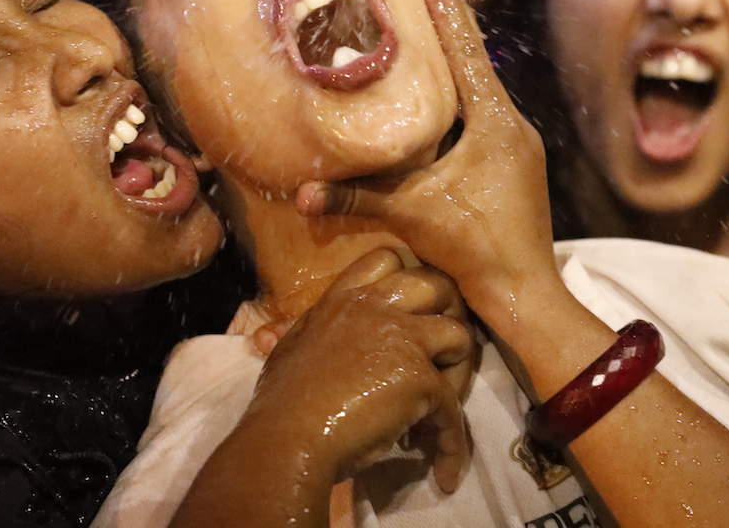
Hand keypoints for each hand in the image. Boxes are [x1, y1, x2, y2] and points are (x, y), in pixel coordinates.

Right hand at [249, 248, 476, 491]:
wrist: (287, 439)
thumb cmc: (280, 402)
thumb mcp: (286, 352)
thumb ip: (300, 335)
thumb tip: (268, 335)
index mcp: (344, 300)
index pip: (388, 260)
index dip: (410, 277)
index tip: (416, 307)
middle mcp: (379, 309)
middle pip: (437, 286)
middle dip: (451, 310)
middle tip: (446, 348)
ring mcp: (404, 340)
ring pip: (460, 337)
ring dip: (459, 372)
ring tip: (445, 405)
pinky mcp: (420, 379)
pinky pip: (452, 407)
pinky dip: (453, 440)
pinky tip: (446, 468)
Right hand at [295, 0, 560, 326]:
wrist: (524, 290)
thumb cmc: (474, 245)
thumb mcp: (411, 214)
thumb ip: (356, 196)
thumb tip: (299, 193)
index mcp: (495, 121)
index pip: (464, 50)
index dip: (443, 7)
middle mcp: (513, 123)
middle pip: (477, 61)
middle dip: (450, 22)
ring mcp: (520, 144)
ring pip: (483, 88)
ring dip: (457, 59)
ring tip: (431, 27)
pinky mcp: (516, 163)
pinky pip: (487, 113)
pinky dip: (464, 93)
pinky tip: (446, 93)